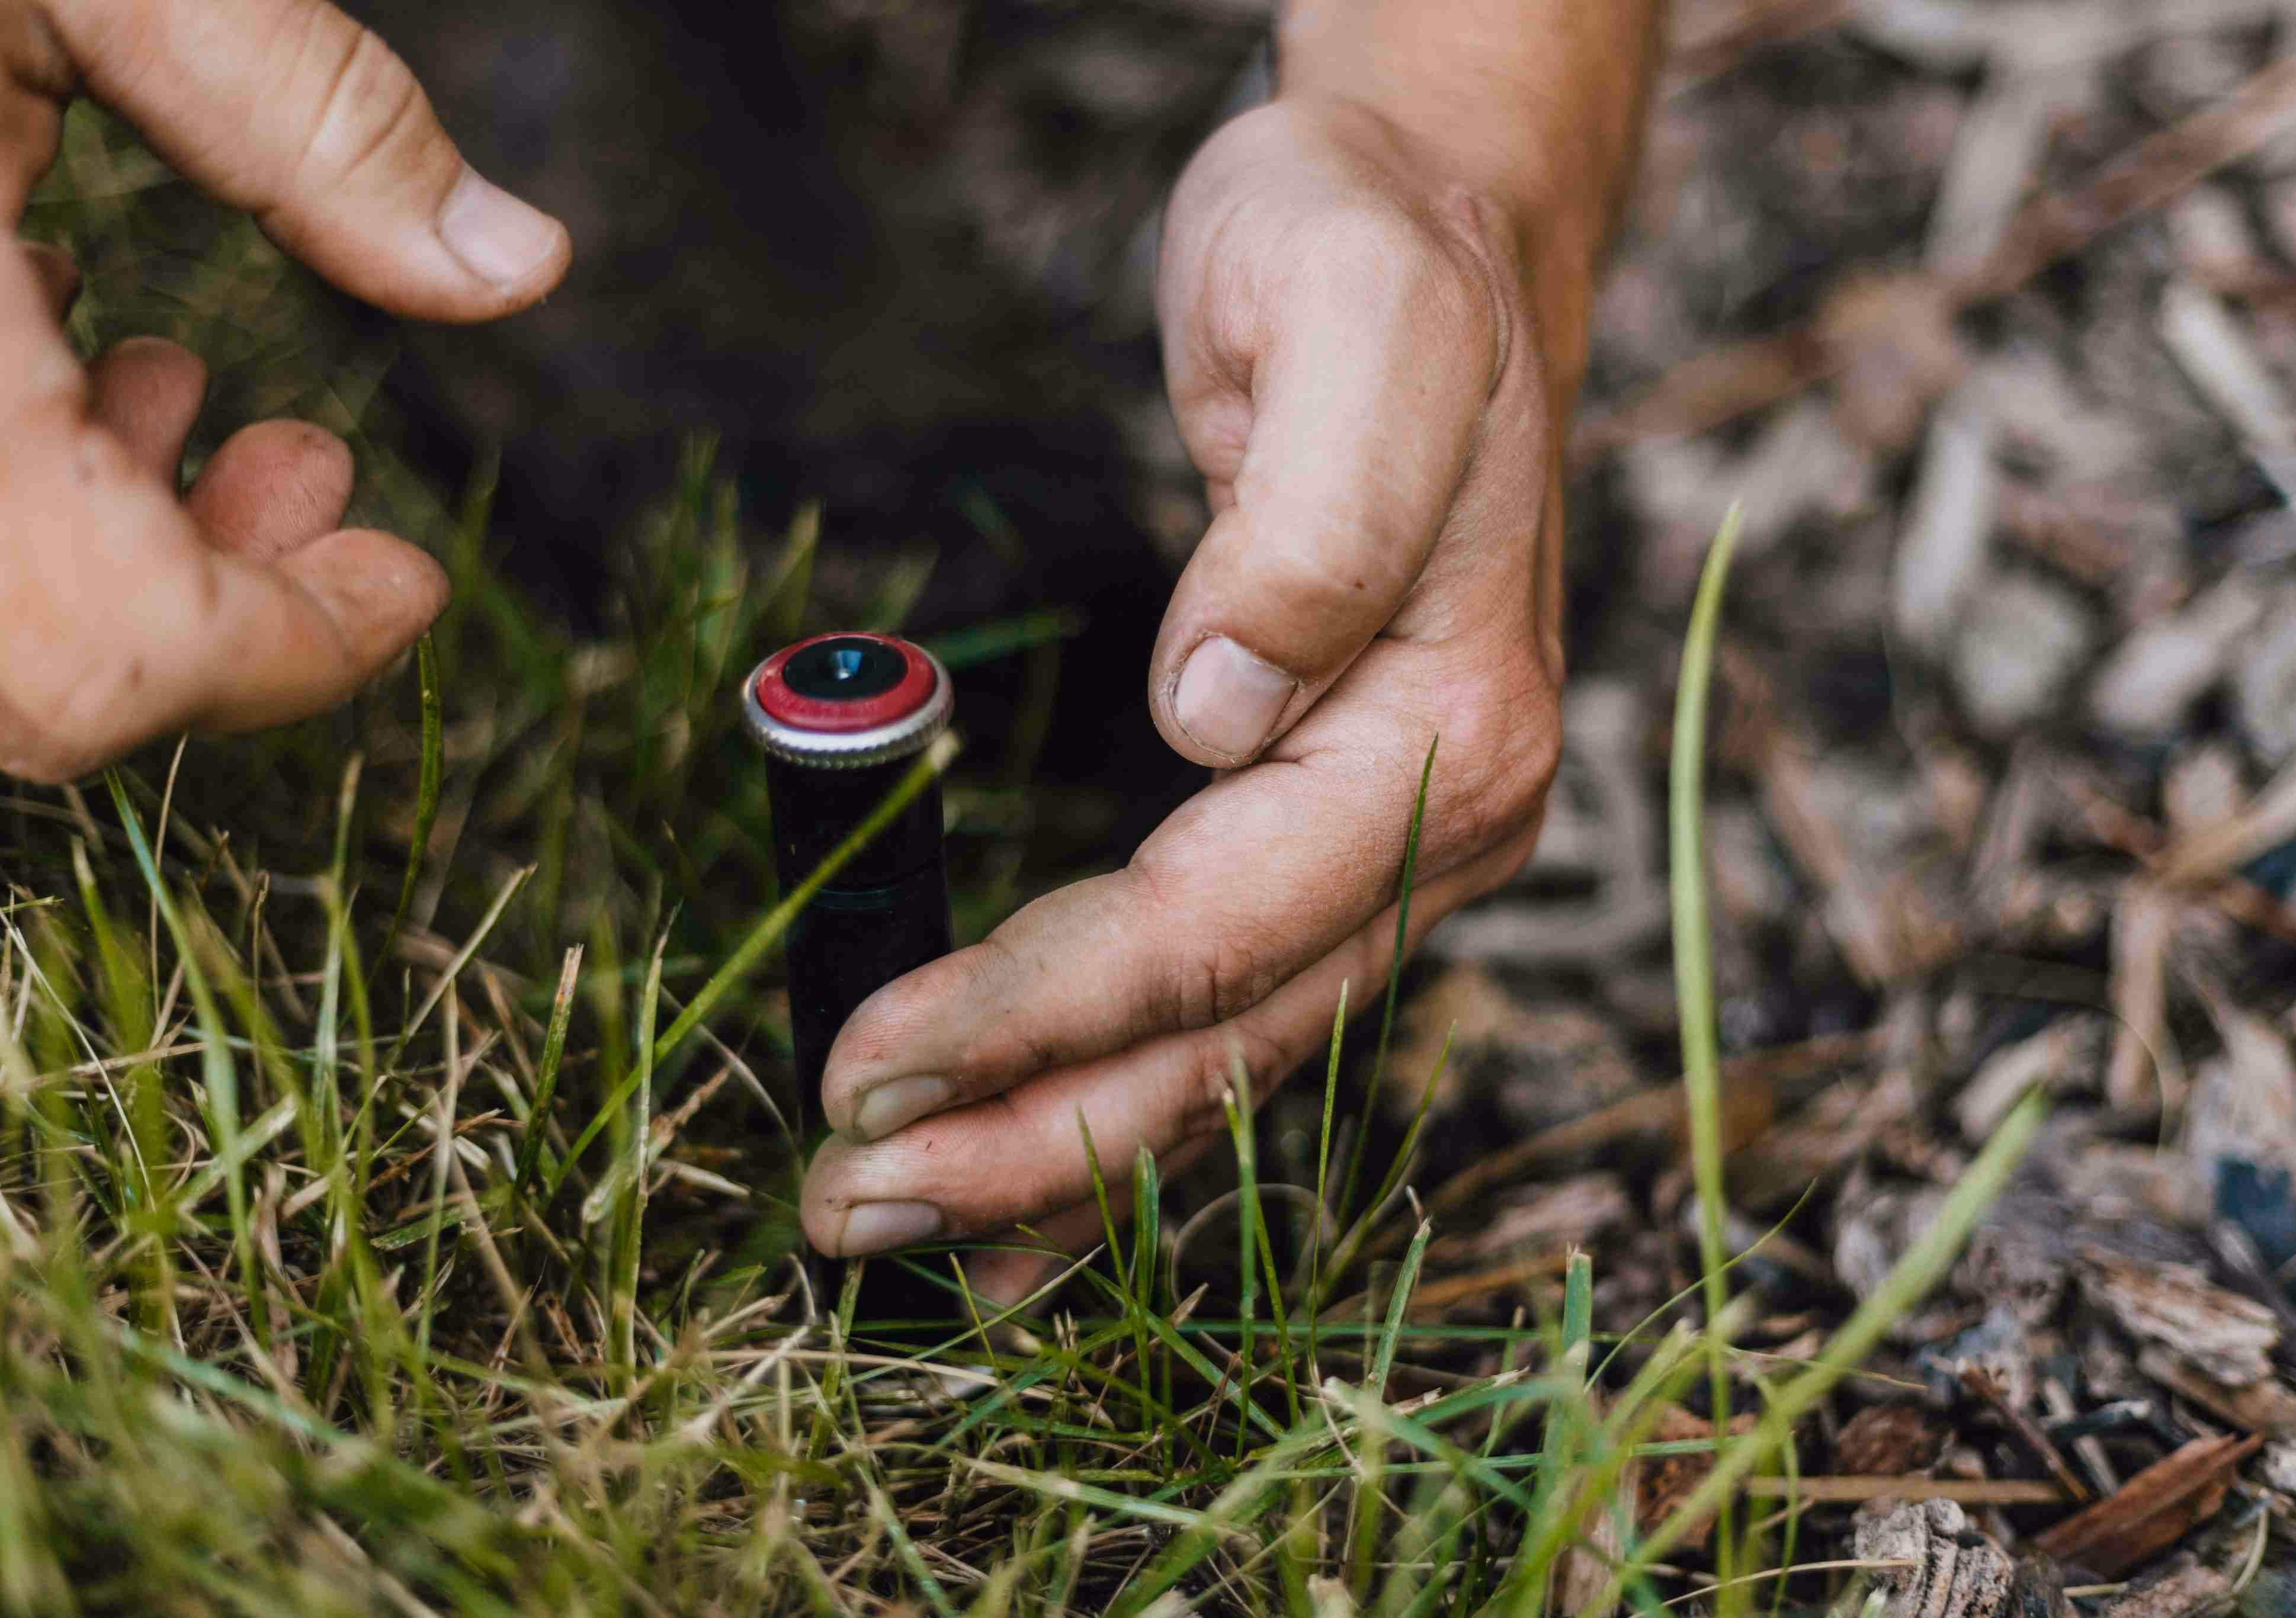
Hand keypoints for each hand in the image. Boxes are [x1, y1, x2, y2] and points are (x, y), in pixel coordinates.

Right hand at [0, 0, 567, 782]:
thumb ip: (300, 109)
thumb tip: (514, 263)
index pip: (103, 650)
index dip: (284, 651)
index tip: (403, 581)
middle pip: (27, 668)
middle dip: (205, 607)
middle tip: (309, 471)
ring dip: (103, 545)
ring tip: (184, 390)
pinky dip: (6, 477)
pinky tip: (43, 335)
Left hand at [800, 98, 1567, 1298]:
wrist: (1443, 234)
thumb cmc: (1377, 262)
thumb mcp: (1351, 326)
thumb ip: (1305, 524)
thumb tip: (1214, 711)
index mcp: (1444, 730)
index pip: (1218, 925)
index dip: (1042, 1011)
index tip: (873, 1060)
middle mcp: (1440, 820)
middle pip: (1224, 1035)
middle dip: (1032, 1136)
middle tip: (851, 1207)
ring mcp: (1395, 840)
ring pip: (1226, 1051)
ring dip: (1060, 1151)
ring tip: (904, 1231)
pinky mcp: (1327, 825)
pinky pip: (1224, 1001)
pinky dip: (1114, 1094)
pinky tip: (1026, 1173)